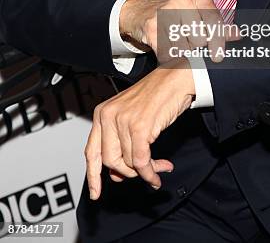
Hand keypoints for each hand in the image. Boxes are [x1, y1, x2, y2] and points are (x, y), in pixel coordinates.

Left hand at [85, 57, 194, 199]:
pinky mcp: (139, 127)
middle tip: (144, 172)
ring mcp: (122, 121)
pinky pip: (141, 161)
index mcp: (102, 112)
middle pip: (109, 161)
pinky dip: (150, 172)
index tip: (95, 194)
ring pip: (128, 163)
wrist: (175, 79)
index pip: (91, 151)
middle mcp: (108, 115)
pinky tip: (159, 172)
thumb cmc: (156, 96)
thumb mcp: (130, 117)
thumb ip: (120, 143)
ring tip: (160, 168)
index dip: (93, 176)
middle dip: (127, 172)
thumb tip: (117, 174)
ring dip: (146, 171)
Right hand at [119, 0, 237, 62]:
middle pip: (199, 38)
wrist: (141, 12)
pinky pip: (167, 52)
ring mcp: (165, 13)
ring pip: (183, 48)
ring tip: (180, 50)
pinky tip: (169, 52)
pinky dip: (169, 58)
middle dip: (197, 49)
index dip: (218, 40)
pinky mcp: (151, 27)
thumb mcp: (198, 15)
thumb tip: (237, 34)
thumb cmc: (176, 15)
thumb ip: (217, 25)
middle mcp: (181, 1)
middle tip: (192, 48)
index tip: (218, 56)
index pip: (213, 19)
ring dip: (183, 56)